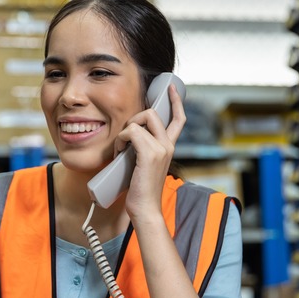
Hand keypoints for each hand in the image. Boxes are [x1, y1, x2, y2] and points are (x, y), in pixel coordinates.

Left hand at [116, 84, 185, 222]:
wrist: (145, 209)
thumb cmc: (140, 190)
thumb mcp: (143, 164)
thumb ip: (142, 149)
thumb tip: (129, 136)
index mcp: (169, 147)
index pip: (178, 119)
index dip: (176, 101)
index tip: (171, 88)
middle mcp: (168, 145)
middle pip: (153, 112)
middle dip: (135, 118)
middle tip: (126, 138)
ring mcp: (161, 148)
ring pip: (141, 119)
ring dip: (125, 130)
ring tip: (122, 148)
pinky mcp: (150, 153)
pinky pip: (132, 131)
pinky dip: (121, 139)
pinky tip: (119, 152)